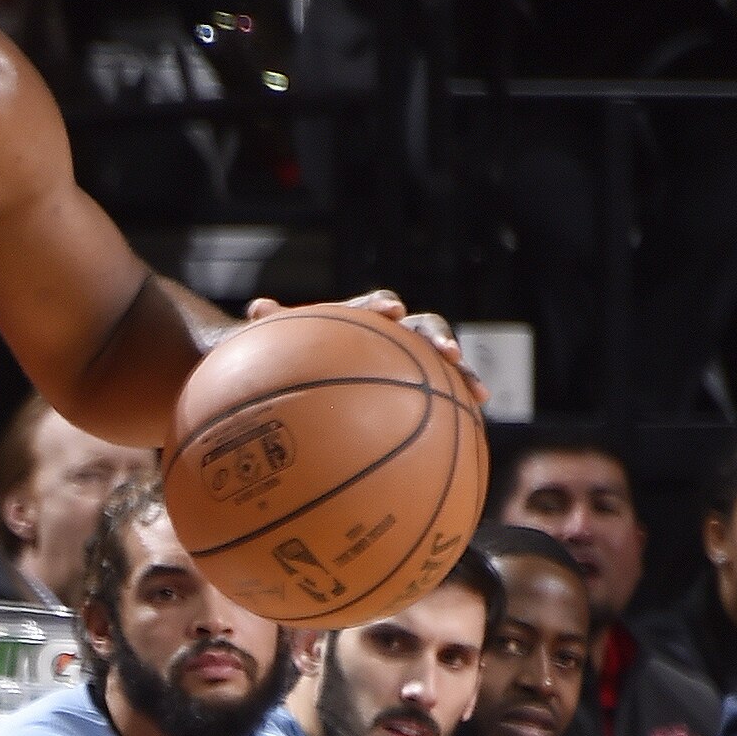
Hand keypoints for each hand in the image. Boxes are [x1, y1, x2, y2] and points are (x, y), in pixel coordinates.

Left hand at [245, 289, 486, 403]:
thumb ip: (271, 326)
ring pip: (442, 365)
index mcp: (360, 320)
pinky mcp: (420, 387)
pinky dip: (459, 411)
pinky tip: (476, 429)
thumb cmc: (290, 356)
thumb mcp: (276, 345)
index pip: (375, 307)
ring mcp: (410, 361)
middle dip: (437, 336)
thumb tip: (258, 307)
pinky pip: (443, 398)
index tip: (389, 312)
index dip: (382, 306)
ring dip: (462, 375)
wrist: (307, 370)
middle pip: (422, 328)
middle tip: (447, 351)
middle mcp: (392, 335)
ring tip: (478, 393)